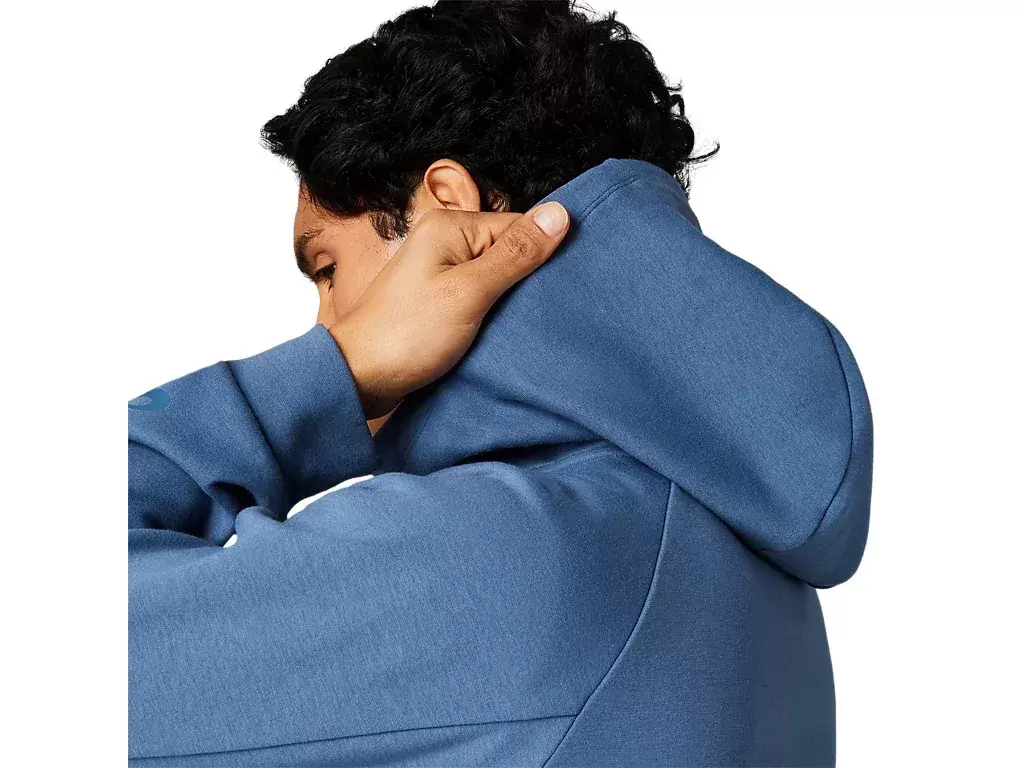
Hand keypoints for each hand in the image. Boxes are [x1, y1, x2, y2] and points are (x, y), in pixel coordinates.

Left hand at [329, 201, 570, 418]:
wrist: (360, 377)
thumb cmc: (408, 334)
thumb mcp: (470, 291)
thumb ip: (516, 253)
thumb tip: (560, 213)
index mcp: (449, 226)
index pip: (519, 226)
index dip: (544, 254)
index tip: (563, 285)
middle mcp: (444, 240)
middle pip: (509, 249)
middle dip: (529, 278)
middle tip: (547, 308)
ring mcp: (440, 269)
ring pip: (497, 275)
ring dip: (513, 298)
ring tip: (527, 321)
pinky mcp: (440, 297)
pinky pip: (481, 294)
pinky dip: (495, 310)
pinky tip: (505, 328)